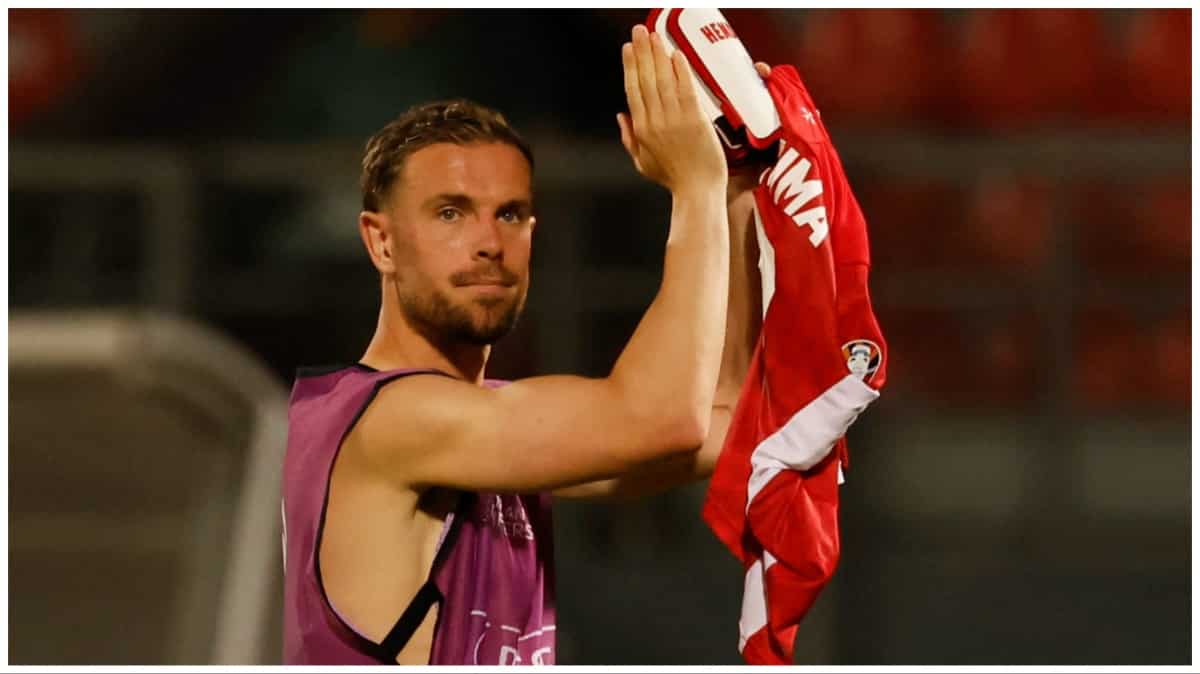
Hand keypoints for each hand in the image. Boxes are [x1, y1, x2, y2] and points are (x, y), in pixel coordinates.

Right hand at [617, 25, 725, 194]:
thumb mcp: (642, 163)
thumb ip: (629, 138)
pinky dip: (680, 71)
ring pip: (663, 80)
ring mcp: (675, 120)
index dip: (630, 67)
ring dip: (658, 55)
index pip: (633, 91)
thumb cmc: (673, 178)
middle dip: (641, 52)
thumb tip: (620, 116)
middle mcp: (655, 121)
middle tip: (639, 32)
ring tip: (654, 36)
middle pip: (646, 80)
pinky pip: (685, 89)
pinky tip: (675, 55)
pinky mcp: (694, 120)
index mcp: (641, 130)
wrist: (697, 190)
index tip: (628, 49)